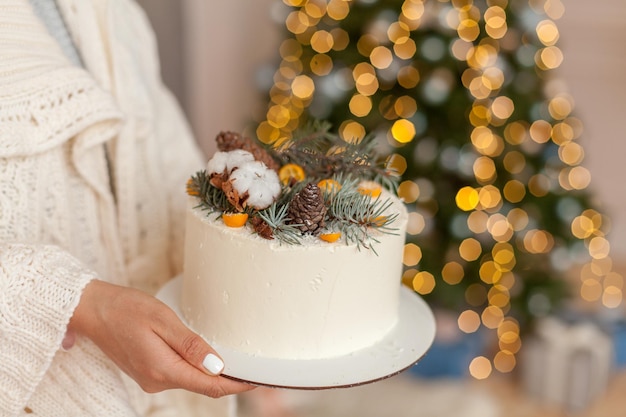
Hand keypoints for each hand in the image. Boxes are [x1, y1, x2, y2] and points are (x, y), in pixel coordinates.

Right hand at [67, 280, 254, 397]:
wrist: (92, 310)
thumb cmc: (126, 308)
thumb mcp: (163, 320)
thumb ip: (191, 345)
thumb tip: (217, 366)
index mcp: (162, 369)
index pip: (210, 386)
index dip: (237, 385)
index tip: (258, 379)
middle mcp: (156, 381)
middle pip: (203, 386)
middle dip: (229, 379)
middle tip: (254, 367)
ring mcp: (150, 379)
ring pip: (191, 381)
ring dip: (212, 373)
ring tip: (236, 361)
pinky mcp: (147, 373)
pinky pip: (179, 375)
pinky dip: (196, 369)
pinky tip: (206, 357)